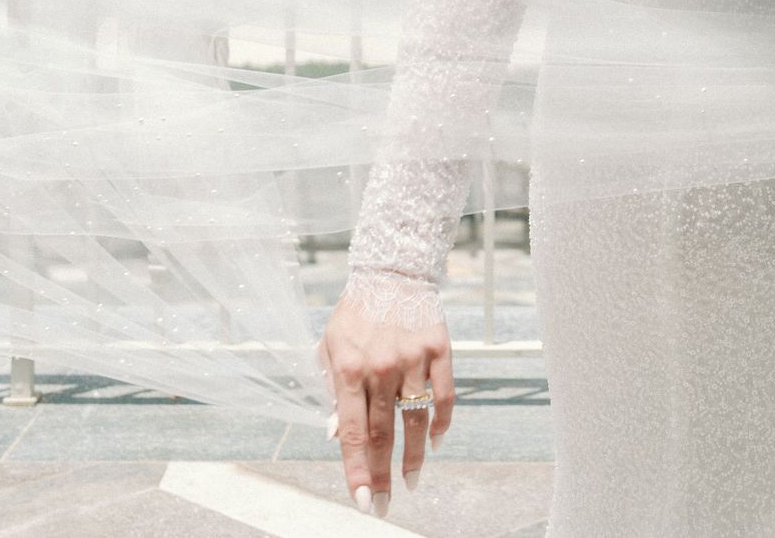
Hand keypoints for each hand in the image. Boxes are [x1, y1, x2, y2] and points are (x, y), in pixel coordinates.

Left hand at [317, 280, 454, 518]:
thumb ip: (332, 390)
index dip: (356, 469)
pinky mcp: (439, 351)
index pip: (353, 432)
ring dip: (414, 457)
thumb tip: (335, 434)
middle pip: (383, 434)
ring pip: (415, 422)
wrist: (392, 271)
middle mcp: (380, 367)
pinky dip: (441, 424)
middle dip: (382, 475)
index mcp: (349, 368)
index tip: (361, 499)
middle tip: (383, 504)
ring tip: (410, 481)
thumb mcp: (330, 347)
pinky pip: (443, 398)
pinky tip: (436, 442)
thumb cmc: (356, 313)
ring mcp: (413, 359)